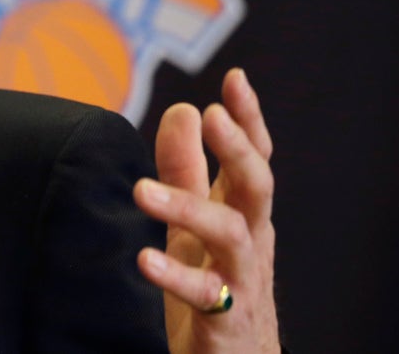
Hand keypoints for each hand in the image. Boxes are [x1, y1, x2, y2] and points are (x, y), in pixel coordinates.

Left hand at [133, 68, 279, 353]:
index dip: (249, 120)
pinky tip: (144, 259)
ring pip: (231, 234)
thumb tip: (184, 108)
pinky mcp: (224, 318)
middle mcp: (250, 240)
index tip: (236, 79)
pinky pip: (204, 293)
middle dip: (238, 149)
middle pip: (257, 187)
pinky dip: (175, 275)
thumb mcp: (193, 223)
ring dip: (188, 208)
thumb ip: (185, 169)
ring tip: (141, 190)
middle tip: (213, 116)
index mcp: (243, 212)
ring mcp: (241, 279)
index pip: (254, 158)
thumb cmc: (214, 285)